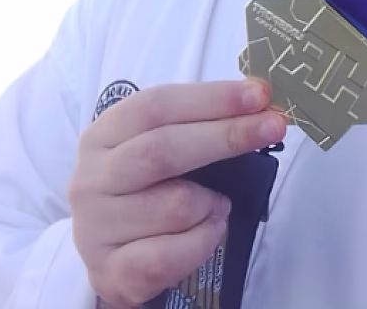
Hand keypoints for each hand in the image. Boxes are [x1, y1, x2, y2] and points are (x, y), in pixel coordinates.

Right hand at [69, 79, 286, 307]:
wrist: (110, 255)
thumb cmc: (145, 189)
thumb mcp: (157, 146)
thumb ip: (197, 124)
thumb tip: (259, 103)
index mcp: (104, 134)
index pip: (157, 105)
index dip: (211, 98)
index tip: (259, 94)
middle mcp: (92, 177)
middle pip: (163, 150)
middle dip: (226, 136)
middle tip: (274, 126)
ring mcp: (96, 228)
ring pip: (177, 206)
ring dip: (213, 203)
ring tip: (217, 203)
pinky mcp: (110, 272)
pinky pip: (173, 254)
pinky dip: (204, 240)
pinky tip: (209, 229)